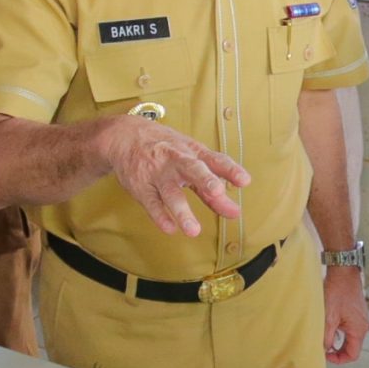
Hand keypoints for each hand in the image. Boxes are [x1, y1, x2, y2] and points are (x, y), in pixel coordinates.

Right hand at [102, 116, 249, 236]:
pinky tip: (170, 228)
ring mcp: (157, 174)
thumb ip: (211, 186)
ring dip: (182, 211)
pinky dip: (159, 216)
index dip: (230, 169)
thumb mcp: (190, 159)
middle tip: (217, 191)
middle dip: (205, 179)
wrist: (124, 136)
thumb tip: (234, 211)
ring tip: (194, 230)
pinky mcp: (140, 187)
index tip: (244, 180)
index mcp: (192, 152)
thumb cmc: (165, 149)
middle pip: (192, 169)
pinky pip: (150, 203)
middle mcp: (176, 161)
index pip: (214, 159)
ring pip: (170, 193)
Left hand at [322, 265, 368, 363]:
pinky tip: (329, 324)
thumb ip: (327, 337)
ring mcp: (361, 319)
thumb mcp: (329, 317)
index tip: (326, 355)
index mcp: (359, 330)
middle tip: (323, 347)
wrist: (343, 272)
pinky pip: (350, 328)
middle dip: (337, 350)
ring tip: (324, 334)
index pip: (353, 355)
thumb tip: (324, 350)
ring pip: (350, 338)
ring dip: (337, 340)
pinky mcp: (357, 313)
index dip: (339, 359)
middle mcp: (363, 326)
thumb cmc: (337, 292)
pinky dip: (340, 331)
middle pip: (352, 347)